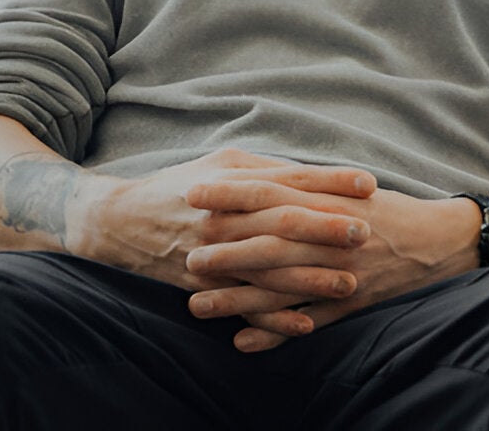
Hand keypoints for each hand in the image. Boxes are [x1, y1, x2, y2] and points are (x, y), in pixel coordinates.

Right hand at [78, 148, 378, 299]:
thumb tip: (313, 174)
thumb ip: (265, 170)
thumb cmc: (181, 186)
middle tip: (366, 232)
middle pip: (282, 221)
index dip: (330, 182)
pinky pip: (244, 305)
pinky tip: (306, 325)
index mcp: (232, 182)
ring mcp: (213, 254)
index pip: (290, 179)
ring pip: (268, 269)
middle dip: (326, 228)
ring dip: (310, 279)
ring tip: (348, 284)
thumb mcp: (221, 163)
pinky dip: (274, 319)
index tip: (368, 184)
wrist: (120, 222)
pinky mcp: (204, 286)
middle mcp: (224, 217)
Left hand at [181, 186, 480, 350]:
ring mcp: (340, 273)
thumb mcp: (349, 188)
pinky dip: (273, 333)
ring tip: (196, 305)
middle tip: (185, 256)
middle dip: (224, 250)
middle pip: (268, 243)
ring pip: (280, 287)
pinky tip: (240, 341)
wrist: (440, 240)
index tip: (193, 192)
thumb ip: (307, 185)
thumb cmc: (389, 211)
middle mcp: (332, 238)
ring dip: (236, 298)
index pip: (271, 192)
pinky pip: (306, 321)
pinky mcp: (350, 303)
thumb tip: (259, 176)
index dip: (231, 192)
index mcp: (330, 202)